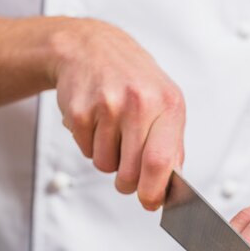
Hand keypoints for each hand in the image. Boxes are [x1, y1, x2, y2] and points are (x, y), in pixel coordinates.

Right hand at [49, 19, 184, 210]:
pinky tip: (95, 122)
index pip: (161, 161)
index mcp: (166, 104)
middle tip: (126, 172)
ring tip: (111, 132)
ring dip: (108, 160)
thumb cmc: (132, 79)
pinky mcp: (79, 112)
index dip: (153, 191)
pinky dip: (90, 145)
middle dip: (128, 182)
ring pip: (105, 166)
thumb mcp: (163, 102)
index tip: (149, 202)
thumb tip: (166, 187)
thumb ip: (170, 145)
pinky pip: (86, 152)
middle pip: (131, 172)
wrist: (90, 48)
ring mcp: (106, 107)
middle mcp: (138, 103)